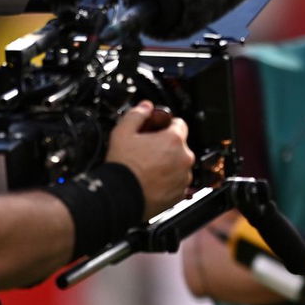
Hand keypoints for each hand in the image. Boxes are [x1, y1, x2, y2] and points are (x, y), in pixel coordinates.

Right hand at [106, 101, 193, 217]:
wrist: (120, 198)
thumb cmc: (123, 167)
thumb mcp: (122, 133)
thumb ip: (136, 114)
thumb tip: (145, 107)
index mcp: (173, 140)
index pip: (179, 124)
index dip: (166, 125)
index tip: (157, 131)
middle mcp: (183, 158)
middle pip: (179, 145)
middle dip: (166, 147)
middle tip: (148, 152)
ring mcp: (183, 177)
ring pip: (179, 164)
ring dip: (169, 164)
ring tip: (149, 169)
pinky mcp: (180, 193)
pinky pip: (177, 182)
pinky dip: (168, 181)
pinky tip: (152, 181)